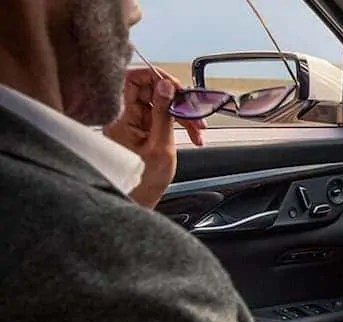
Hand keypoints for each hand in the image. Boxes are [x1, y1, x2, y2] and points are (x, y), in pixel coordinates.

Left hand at [103, 67, 205, 207]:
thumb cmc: (143, 182)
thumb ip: (164, 113)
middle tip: (193, 109)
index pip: (131, 79)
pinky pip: (161, 115)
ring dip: (182, 112)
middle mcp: (123, 116)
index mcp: (121, 117)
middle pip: (149, 89)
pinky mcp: (141, 129)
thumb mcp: (160, 146)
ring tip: (197, 128)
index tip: (175, 85)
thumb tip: (166, 85)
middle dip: (176, 97)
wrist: (138, 200)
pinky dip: (178, 121)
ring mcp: (132, 122)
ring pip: (160, 102)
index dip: (154, 76)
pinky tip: (191, 133)